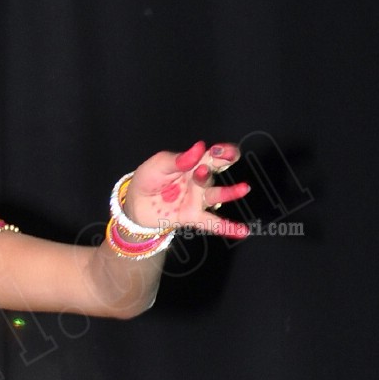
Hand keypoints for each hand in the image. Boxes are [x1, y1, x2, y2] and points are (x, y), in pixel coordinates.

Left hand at [123, 141, 250, 239]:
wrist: (135, 203)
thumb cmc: (148, 179)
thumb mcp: (159, 164)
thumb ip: (178, 159)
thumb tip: (199, 147)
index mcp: (192, 163)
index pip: (212, 155)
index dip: (221, 151)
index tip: (219, 150)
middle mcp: (198, 180)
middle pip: (215, 171)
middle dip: (219, 165)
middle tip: (205, 167)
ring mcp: (196, 199)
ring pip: (216, 195)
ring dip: (229, 192)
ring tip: (243, 188)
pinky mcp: (191, 216)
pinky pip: (212, 223)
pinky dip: (228, 228)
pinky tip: (242, 232)